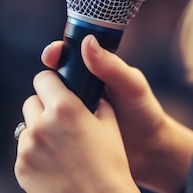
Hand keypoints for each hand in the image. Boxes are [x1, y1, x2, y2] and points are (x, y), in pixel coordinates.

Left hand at [15, 70, 162, 192]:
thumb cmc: (110, 165)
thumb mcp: (110, 125)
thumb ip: (96, 104)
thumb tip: (91, 95)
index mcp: (64, 107)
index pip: (43, 79)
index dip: (50, 83)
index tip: (54, 90)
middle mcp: (41, 123)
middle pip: (31, 102)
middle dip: (43, 109)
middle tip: (59, 124)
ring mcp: (27, 146)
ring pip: (26, 128)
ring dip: (38, 133)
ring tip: (59, 150)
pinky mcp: (21, 166)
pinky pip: (23, 152)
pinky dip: (34, 156)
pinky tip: (53, 167)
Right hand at [41, 35, 192, 192]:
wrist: (149, 151)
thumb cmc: (144, 113)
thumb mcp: (131, 86)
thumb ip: (111, 65)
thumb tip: (88, 42)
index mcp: (91, 71)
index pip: (66, 55)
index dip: (55, 53)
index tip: (51, 55)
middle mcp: (77, 89)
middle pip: (51, 79)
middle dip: (46, 81)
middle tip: (47, 84)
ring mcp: (70, 112)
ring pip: (47, 102)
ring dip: (44, 105)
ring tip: (49, 111)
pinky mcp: (67, 133)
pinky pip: (50, 125)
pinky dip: (47, 125)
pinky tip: (48, 128)